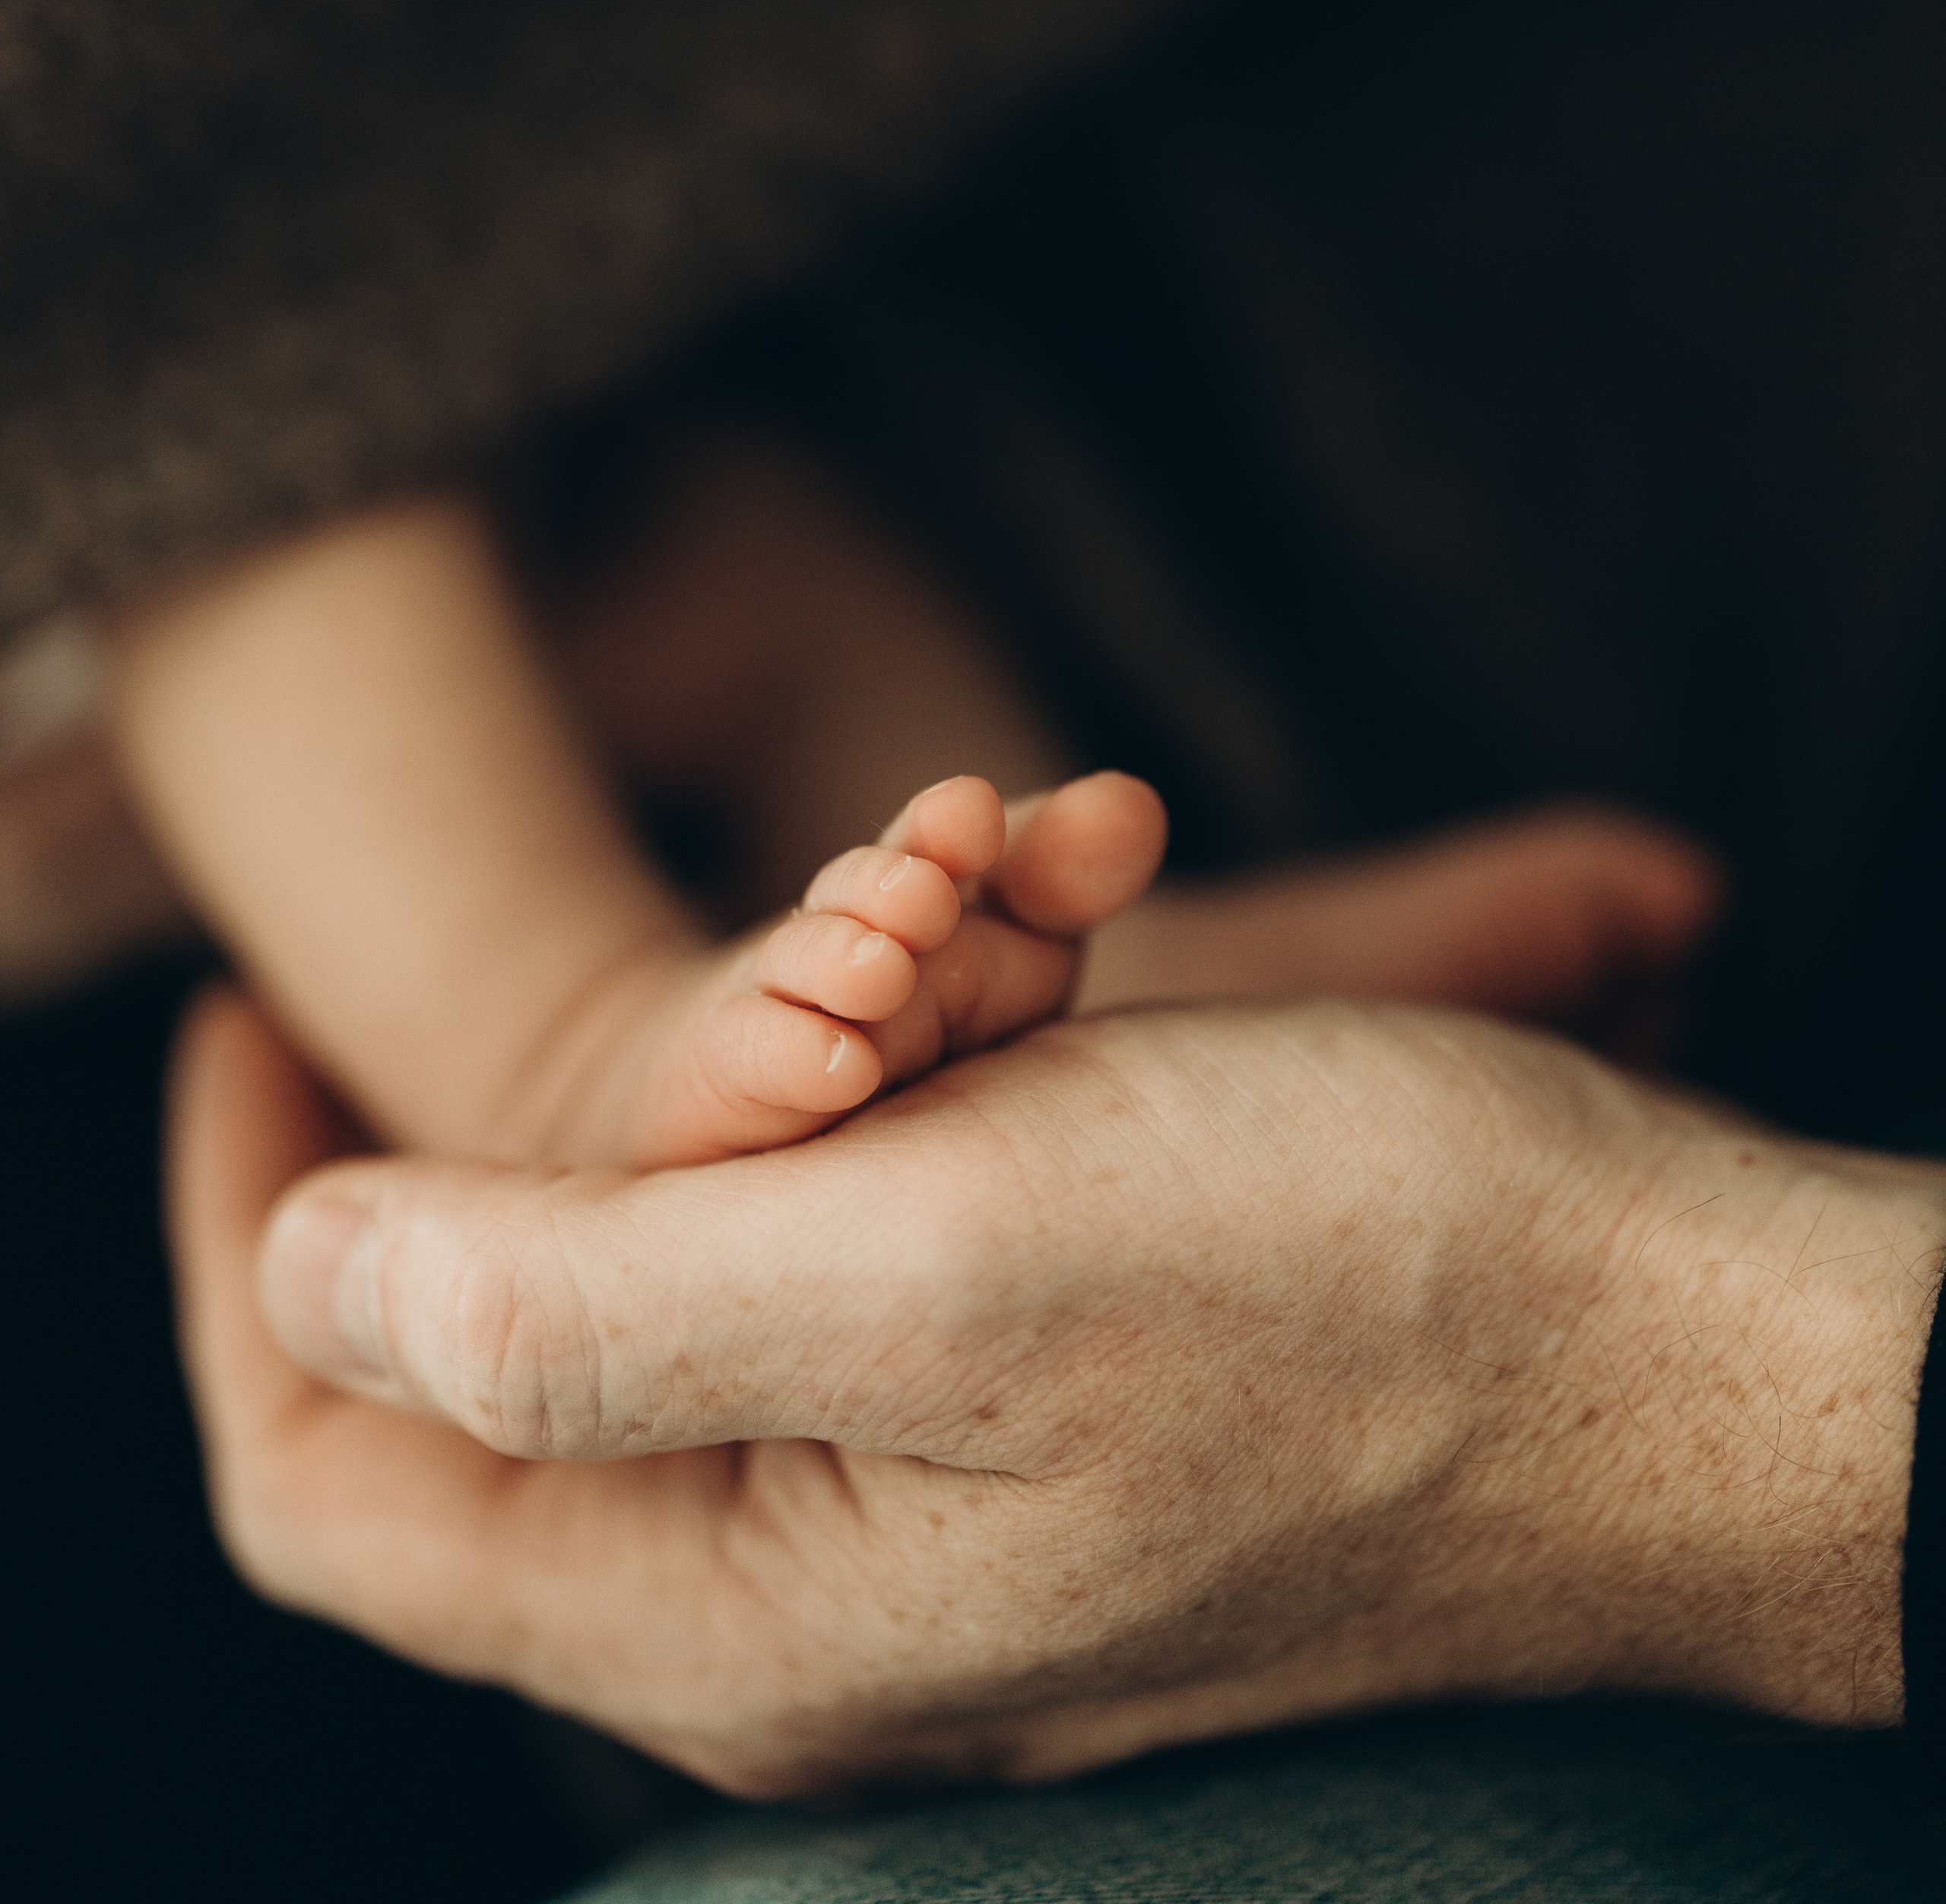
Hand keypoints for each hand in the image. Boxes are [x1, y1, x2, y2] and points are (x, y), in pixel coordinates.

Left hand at [172, 979, 1942, 1794]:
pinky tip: (1082, 928)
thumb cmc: (1354, 1293)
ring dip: (837, 1018)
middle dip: (652, 1070)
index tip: (247, 1022)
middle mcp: (798, 1586)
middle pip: (552, 1318)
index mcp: (724, 1603)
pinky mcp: (1038, 1398)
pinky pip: (900, 1199)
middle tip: (822, 907)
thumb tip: (305, 1274)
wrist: (1676, 1343)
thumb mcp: (941, 1266)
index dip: (245, 1244)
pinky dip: (956, 1047)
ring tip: (1008, 894)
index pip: (331, 1470)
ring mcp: (925, 1496)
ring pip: (747, 1217)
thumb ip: (578, 1304)